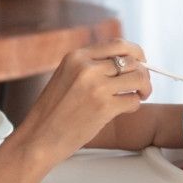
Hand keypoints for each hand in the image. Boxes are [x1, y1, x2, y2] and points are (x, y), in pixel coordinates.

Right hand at [14, 39, 151, 165]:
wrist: (38, 138)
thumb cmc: (52, 112)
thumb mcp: (65, 77)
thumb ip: (89, 67)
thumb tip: (126, 63)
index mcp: (76, 56)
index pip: (118, 44)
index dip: (135, 52)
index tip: (141, 62)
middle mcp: (87, 67)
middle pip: (132, 61)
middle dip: (143, 72)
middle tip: (141, 85)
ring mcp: (96, 87)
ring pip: (138, 78)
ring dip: (144, 88)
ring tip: (138, 96)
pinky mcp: (104, 107)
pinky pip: (134, 100)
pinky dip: (134, 105)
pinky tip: (125, 109)